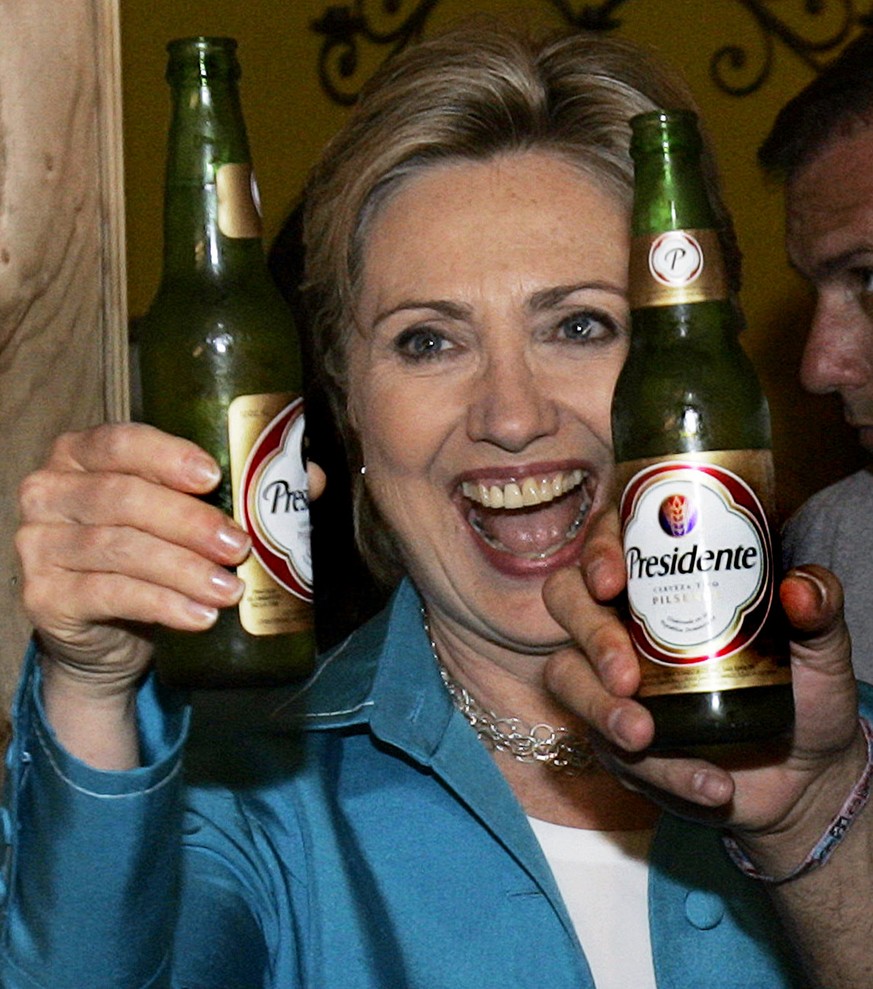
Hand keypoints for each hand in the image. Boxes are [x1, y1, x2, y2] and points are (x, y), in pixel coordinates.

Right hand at [16, 422, 251, 692]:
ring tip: (230, 589)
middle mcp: (50, 491)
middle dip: (189, 522)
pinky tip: (199, 617)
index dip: (166, 455)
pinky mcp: (44, 597)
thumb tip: (309, 478)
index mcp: (82, 454)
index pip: (119, 441)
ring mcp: (39, 544)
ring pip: (117, 549)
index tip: (214, 477)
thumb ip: (243, 490)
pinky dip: (161, 605)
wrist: (110, 634)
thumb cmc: (153, 556)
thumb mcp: (188, 518)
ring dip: (182, 569)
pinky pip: (107, 595)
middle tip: (239, 545)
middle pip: (122, 498)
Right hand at [542, 513, 864, 858]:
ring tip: (645, 738)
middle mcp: (623, 621)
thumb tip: (799, 591)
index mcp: (661, 580)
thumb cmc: (803, 688)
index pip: (610, 541)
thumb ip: (819, 609)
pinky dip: (664, 771)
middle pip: (567, 600)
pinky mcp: (614, 738)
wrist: (806, 773)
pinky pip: (610, 751)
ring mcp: (609, 679)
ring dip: (599, 709)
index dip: (597, 551)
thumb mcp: (820, 646)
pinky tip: (712, 785)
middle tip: (625, 674)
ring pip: (565, 677)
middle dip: (590, 635)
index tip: (613, 581)